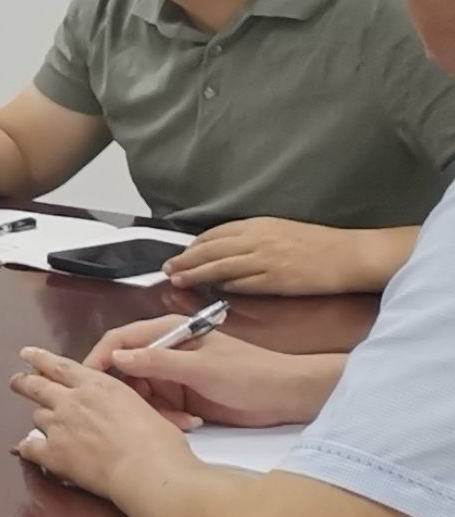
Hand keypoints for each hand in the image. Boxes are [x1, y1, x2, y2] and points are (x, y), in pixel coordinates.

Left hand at [10, 345, 200, 497]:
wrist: (148, 471)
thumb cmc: (157, 442)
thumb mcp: (141, 406)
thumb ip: (119, 403)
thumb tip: (118, 412)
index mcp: (96, 386)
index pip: (59, 366)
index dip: (39, 359)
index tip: (28, 355)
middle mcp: (71, 401)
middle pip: (35, 386)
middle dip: (23, 382)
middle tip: (17, 382)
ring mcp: (58, 426)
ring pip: (36, 416)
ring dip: (40, 419)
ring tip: (45, 426)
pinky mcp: (53, 453)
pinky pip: (29, 447)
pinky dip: (28, 448)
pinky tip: (29, 450)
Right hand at [90, 315, 336, 426]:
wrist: (288, 397)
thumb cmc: (249, 373)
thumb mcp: (201, 367)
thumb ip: (157, 361)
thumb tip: (116, 359)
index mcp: (168, 332)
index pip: (119, 341)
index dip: (100, 359)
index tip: (88, 383)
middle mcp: (165, 350)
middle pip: (125, 370)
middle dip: (130, 394)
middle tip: (137, 413)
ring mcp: (174, 375)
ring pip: (141, 394)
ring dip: (153, 410)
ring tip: (180, 421)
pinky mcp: (182, 396)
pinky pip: (158, 408)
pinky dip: (168, 419)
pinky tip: (190, 424)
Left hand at [163, 217, 381, 297]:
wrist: (349, 254)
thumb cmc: (318, 244)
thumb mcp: (281, 230)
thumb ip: (253, 237)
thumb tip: (227, 247)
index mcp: (258, 226)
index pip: (214, 234)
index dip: (193, 245)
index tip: (180, 254)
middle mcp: (257, 240)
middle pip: (210, 249)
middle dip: (185, 259)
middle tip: (167, 268)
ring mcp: (266, 259)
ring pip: (220, 266)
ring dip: (196, 273)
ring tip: (177, 279)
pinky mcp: (277, 279)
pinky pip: (243, 283)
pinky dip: (225, 286)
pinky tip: (213, 290)